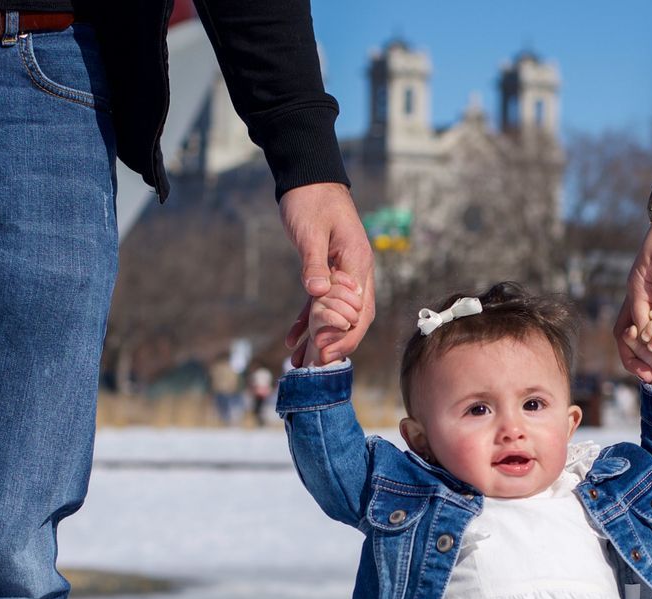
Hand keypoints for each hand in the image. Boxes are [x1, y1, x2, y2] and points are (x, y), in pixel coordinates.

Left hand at [278, 182, 375, 363]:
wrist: (310, 178)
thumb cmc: (311, 199)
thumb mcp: (311, 232)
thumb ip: (314, 263)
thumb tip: (316, 292)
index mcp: (357, 262)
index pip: (358, 308)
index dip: (344, 334)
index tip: (325, 353)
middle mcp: (355, 272)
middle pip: (353, 318)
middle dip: (336, 345)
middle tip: (316, 366)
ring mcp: (343, 274)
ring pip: (335, 314)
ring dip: (319, 339)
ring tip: (299, 362)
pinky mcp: (326, 271)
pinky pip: (320, 303)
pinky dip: (308, 321)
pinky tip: (292, 338)